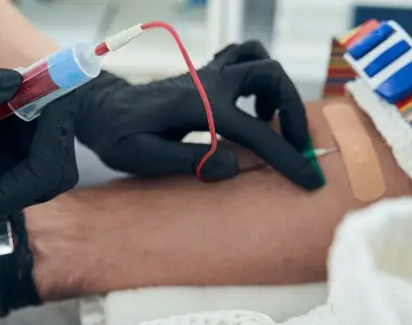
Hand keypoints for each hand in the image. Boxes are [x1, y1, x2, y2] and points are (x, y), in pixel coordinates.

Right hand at [0, 70, 79, 226]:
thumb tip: (18, 80)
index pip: (41, 177)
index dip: (55, 138)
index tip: (58, 99)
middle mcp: (4, 196)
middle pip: (57, 172)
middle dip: (59, 130)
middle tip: (55, 89)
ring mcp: (11, 178)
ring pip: (55, 153)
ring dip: (52, 118)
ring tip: (35, 86)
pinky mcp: (12, 158)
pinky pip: (41, 138)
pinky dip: (41, 113)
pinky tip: (25, 91)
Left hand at [75, 41, 320, 188]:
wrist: (101, 110)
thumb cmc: (118, 136)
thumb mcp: (144, 157)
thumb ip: (189, 160)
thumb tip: (233, 167)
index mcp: (199, 107)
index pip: (256, 132)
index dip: (287, 158)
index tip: (310, 181)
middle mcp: (209, 83)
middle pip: (270, 75)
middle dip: (292, 109)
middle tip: (294, 143)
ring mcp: (207, 74)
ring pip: (258, 58)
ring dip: (276, 87)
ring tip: (269, 120)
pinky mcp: (203, 74)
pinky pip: (242, 57)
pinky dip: (257, 76)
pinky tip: (249, 104)